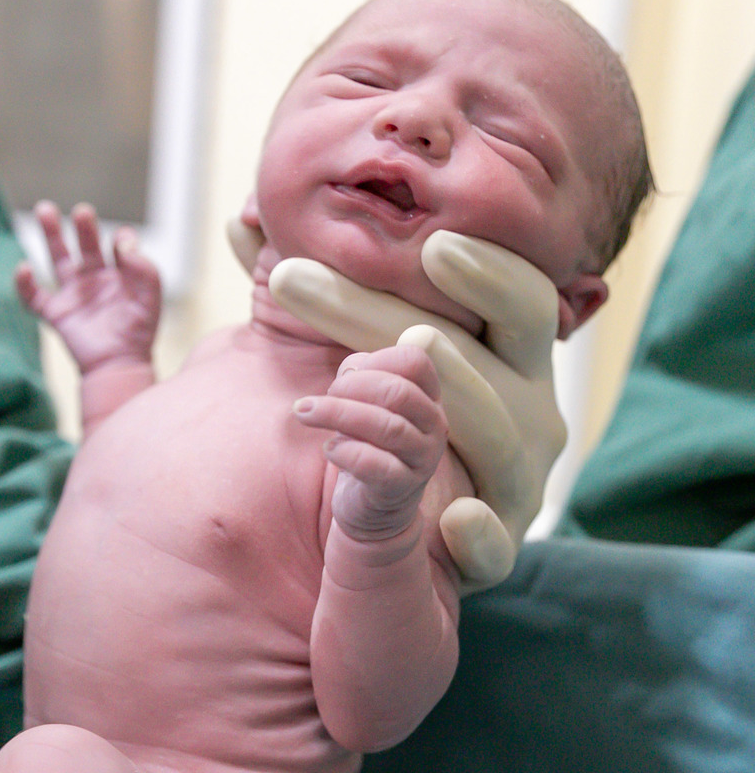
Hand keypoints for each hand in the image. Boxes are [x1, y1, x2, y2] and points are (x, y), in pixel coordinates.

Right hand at [17, 202, 160, 373]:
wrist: (119, 366)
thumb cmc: (138, 333)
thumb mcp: (149, 297)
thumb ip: (144, 268)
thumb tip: (121, 241)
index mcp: (120, 274)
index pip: (119, 246)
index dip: (122, 240)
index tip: (121, 245)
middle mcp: (95, 279)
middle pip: (85, 244)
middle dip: (83, 226)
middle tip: (83, 211)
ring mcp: (74, 294)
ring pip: (58, 258)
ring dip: (50, 234)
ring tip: (45, 209)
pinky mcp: (57, 313)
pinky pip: (34, 296)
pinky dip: (24, 284)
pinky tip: (23, 268)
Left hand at [228, 215, 565, 587]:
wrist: (407, 545)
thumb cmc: (388, 427)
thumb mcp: (356, 353)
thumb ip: (306, 290)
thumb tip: (242, 222)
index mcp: (512, 358)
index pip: (521, 302)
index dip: (490, 271)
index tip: (433, 245)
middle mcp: (530, 413)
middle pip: (479, 358)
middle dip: (389, 320)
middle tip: (305, 285)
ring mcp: (515, 483)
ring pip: (492, 437)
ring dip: (416, 408)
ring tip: (348, 383)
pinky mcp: (493, 550)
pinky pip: (495, 544)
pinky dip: (480, 534)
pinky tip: (453, 517)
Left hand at [294, 345, 447, 539]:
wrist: (376, 509)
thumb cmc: (367, 445)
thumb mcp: (364, 405)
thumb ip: (359, 377)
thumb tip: (351, 370)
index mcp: (428, 397)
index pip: (413, 361)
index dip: (375, 360)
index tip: (345, 376)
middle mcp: (434, 425)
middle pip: (398, 392)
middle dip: (349, 387)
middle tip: (319, 398)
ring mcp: (423, 458)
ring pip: (387, 427)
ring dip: (336, 414)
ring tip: (304, 413)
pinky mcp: (401, 487)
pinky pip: (374, 464)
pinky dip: (345, 451)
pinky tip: (329, 448)